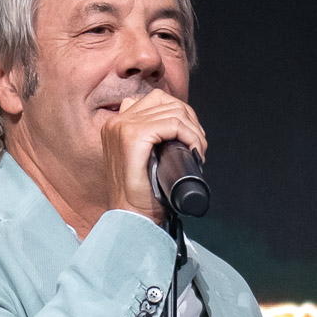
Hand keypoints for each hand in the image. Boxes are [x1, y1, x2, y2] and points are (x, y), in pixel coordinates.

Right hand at [98, 90, 205, 223]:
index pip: (156, 100)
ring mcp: (123, 127)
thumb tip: (178, 124)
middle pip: (166, 102)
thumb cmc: (141, 194)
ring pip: (173, 111)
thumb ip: (151, 137)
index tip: (192, 137)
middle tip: (199, 145)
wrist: (131, 217)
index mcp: (117, 125)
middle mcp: (116, 122)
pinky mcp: (133, 136)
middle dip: (191, 121)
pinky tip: (194, 150)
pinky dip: (189, 135)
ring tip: (198, 149)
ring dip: (193, 130)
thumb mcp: (144, 158)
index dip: (181, 114)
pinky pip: (172, 124)